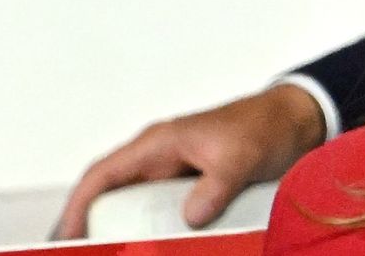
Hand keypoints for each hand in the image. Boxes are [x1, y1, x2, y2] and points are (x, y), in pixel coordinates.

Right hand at [52, 84, 324, 238]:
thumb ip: (217, 186)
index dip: (78, 207)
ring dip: (127, 234)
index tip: (67, 238)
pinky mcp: (195, 190)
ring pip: (138, 209)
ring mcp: (177, 176)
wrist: (297, 122)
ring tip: (115, 254)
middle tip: (87, 254)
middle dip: (95, 227)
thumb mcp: (241, 157)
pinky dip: (158, 234)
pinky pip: (166, 215)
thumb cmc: (265, 128)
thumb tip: (191, 218)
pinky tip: (158, 251)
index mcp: (159, 144)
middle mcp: (161, 160)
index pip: (103, 175)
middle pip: (113, 196)